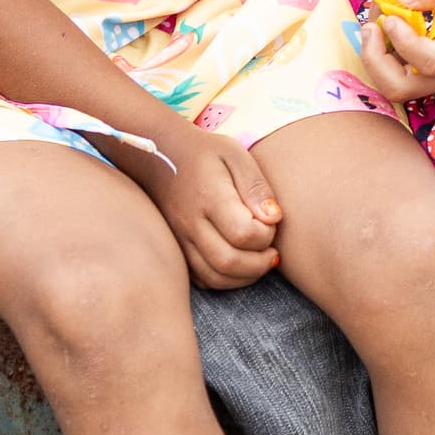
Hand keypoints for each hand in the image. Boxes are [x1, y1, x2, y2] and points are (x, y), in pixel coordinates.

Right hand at [113, 121, 282, 287]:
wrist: (161, 156)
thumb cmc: (205, 154)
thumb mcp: (236, 156)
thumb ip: (256, 187)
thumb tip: (274, 218)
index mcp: (209, 197)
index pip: (243, 233)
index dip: (266, 235)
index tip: (271, 222)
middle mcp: (190, 223)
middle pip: (228, 262)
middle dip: (260, 263)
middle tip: (272, 251)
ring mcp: (180, 240)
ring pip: (215, 278)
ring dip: (245, 276)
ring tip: (259, 259)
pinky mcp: (178, 250)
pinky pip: (202, 279)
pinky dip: (225, 279)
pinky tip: (238, 263)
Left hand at [353, 0, 434, 100]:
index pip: (427, 62)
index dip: (402, 41)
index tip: (393, 14)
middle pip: (398, 89)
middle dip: (372, 59)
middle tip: (371, 24)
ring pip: (393, 88)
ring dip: (373, 56)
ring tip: (376, 18)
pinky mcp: (433, 80)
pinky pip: (400, 77)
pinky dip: (383, 55)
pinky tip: (388, 24)